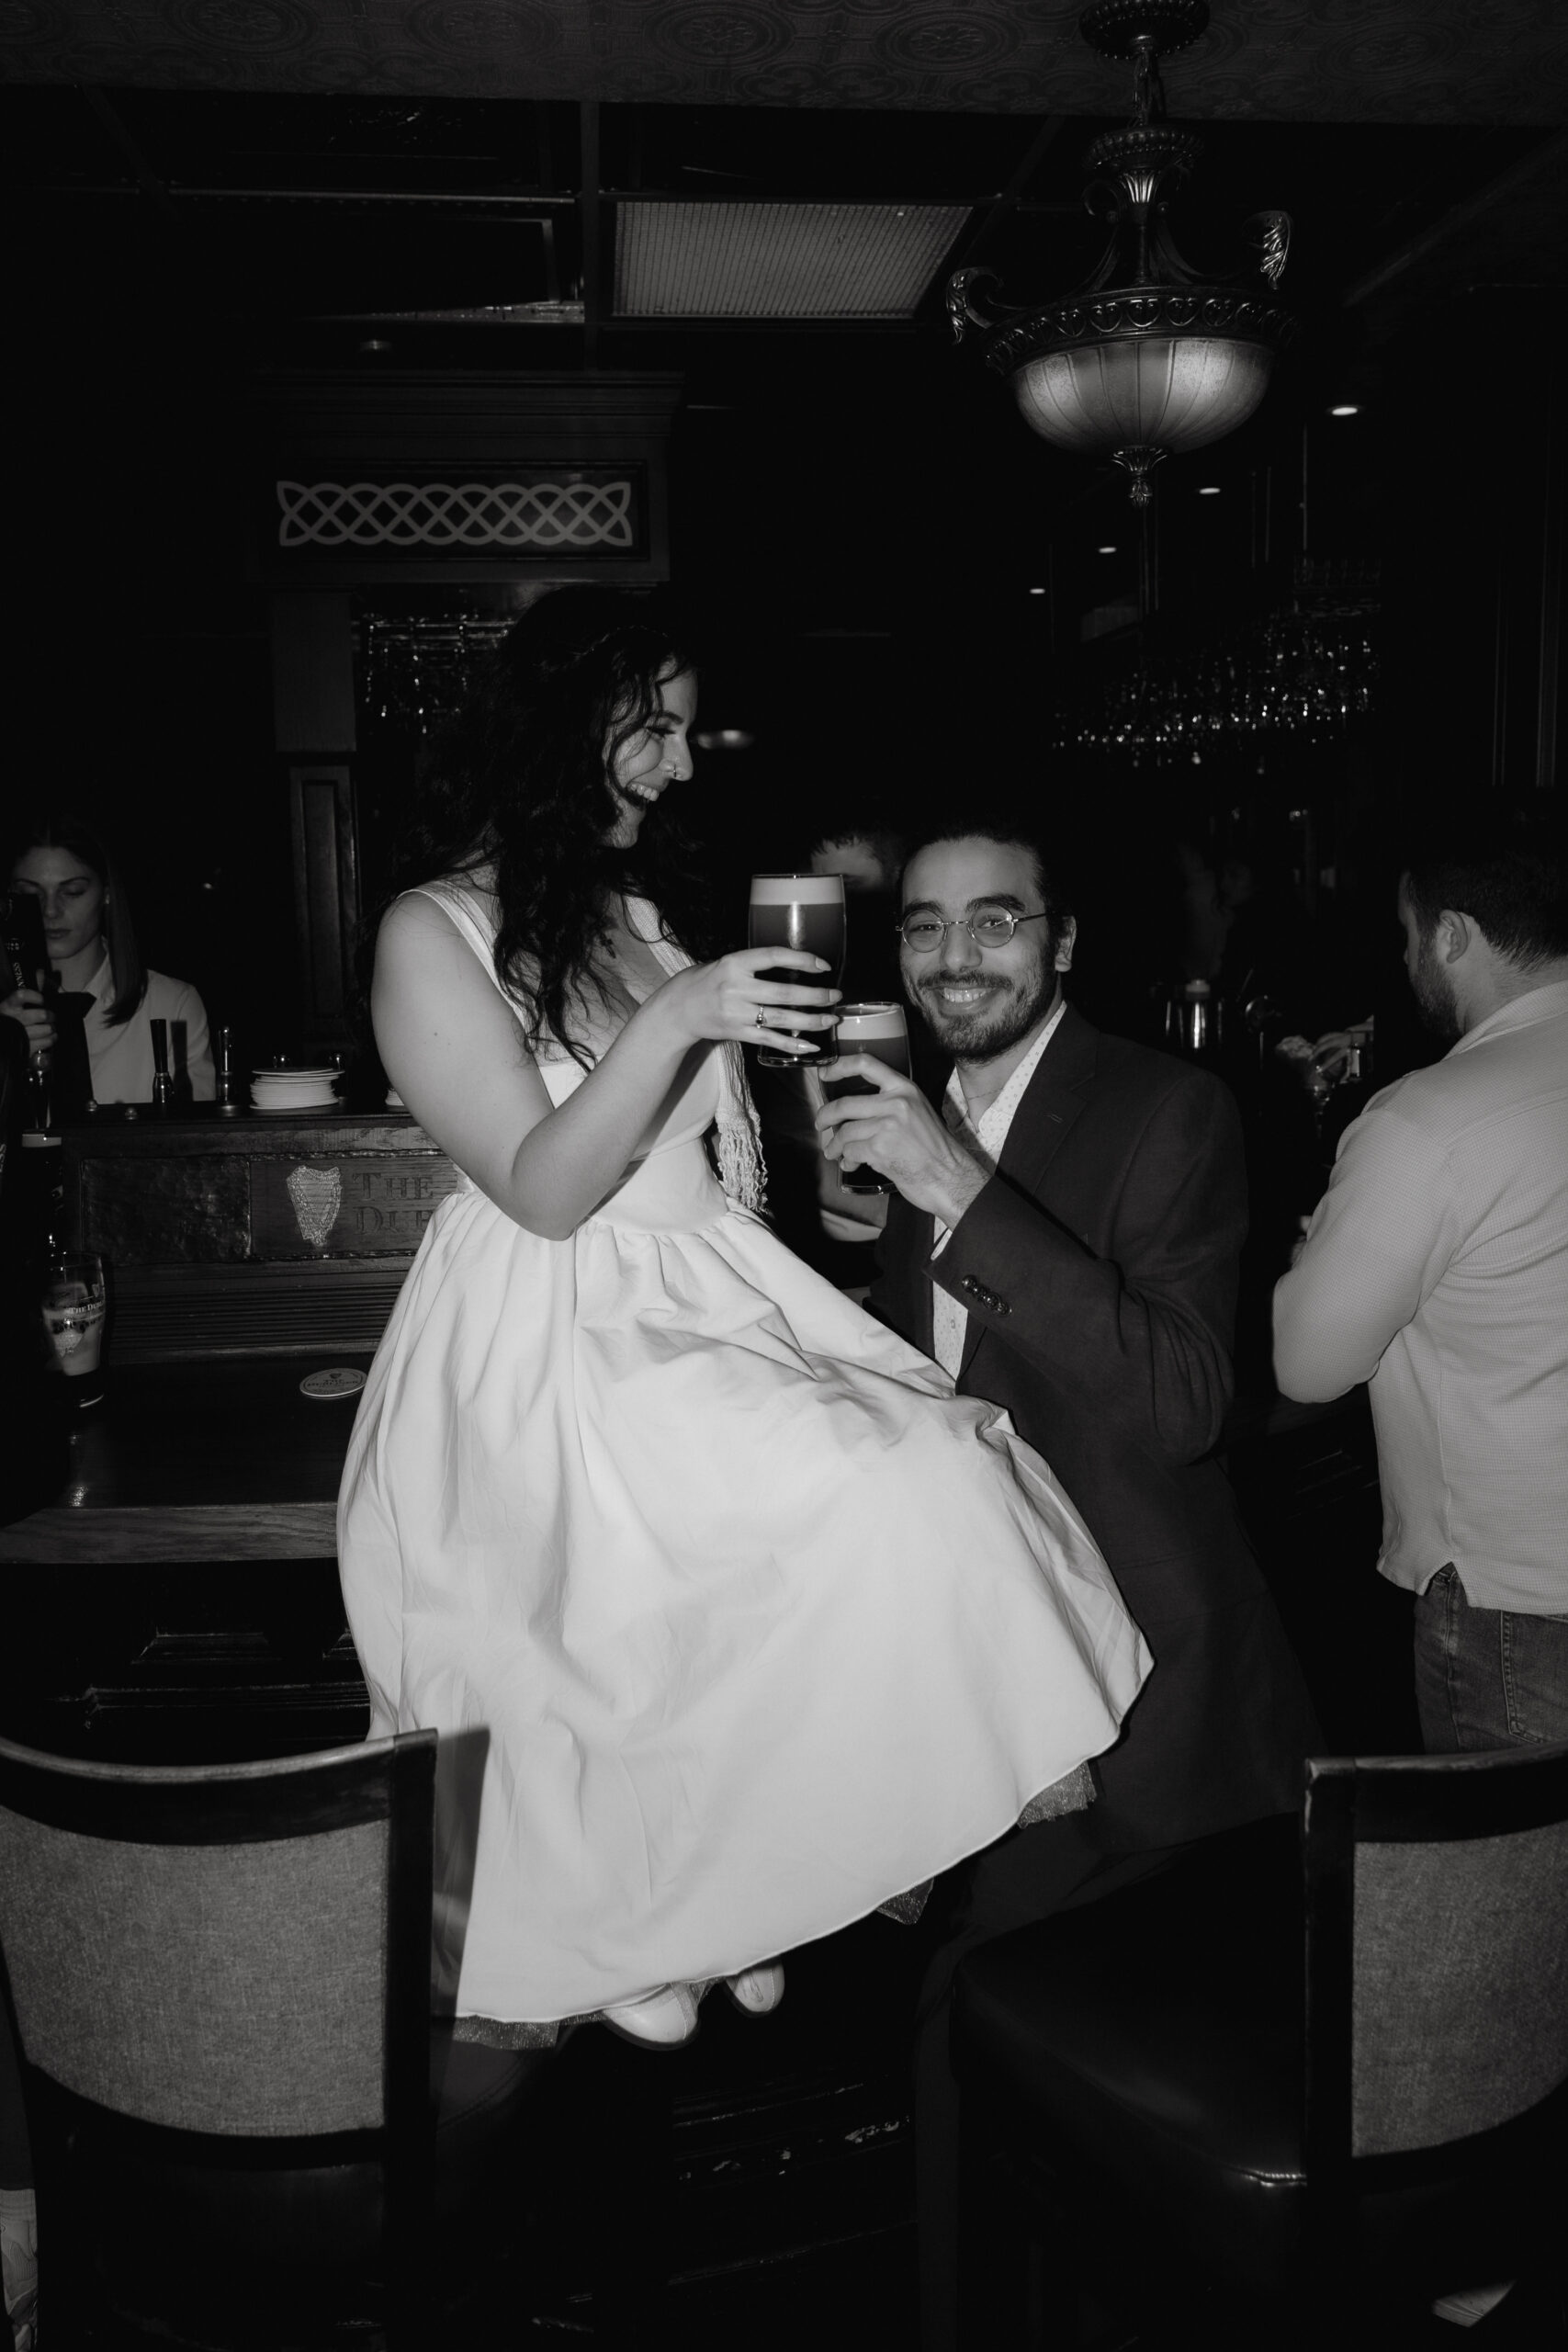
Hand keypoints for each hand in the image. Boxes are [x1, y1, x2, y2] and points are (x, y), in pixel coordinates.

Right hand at [1, 987, 55, 1057]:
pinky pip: (45, 1044)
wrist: (1, 1039)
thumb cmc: (7, 1019)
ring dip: (52, 1029)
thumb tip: (40, 972)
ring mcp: (19, 1035)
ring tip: (51, 1028)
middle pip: (42, 1015)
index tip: (41, 999)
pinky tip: (50, 1038)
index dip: (35, 996)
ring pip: (46, 1030)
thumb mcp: (13, 1003)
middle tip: (51, 1017)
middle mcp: (14, 1019)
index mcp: (8, 1006)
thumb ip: (28, 988)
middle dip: (51, 1016)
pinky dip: (50, 1040)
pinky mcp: (24, 1048)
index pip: (22, 995)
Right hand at [650, 948, 839, 1058]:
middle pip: (784, 993)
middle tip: (836, 996)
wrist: (677, 1010)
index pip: (773, 956)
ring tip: (831, 1019)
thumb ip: (754, 965)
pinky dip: (793, 1044)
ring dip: (811, 1020)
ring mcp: (736, 1013)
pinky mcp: (737, 1033)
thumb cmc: (705, 981)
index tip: (823, 965)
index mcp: (734, 963)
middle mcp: (736, 988)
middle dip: (815, 995)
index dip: (801, 960)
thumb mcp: (726, 963)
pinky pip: (770, 1040)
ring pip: (781, 1018)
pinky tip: (812, 1046)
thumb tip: (794, 965)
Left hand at [814, 1054, 987, 1225]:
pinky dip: (847, 1160)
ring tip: (833, 1153)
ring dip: (835, 1146)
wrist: (949, 1176)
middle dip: (825, 1116)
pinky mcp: (880, 1149)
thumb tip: (853, 1110)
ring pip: (844, 1132)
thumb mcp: (918, 1112)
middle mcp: (896, 1103)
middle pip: (845, 1104)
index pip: (866, 1064)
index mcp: (905, 1089)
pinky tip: (851, 1165)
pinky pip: (850, 1152)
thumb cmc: (934, 1148)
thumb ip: (890, 1104)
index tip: (825, 1074)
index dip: (839, 1066)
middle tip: (821, 1124)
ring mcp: (887, 1126)